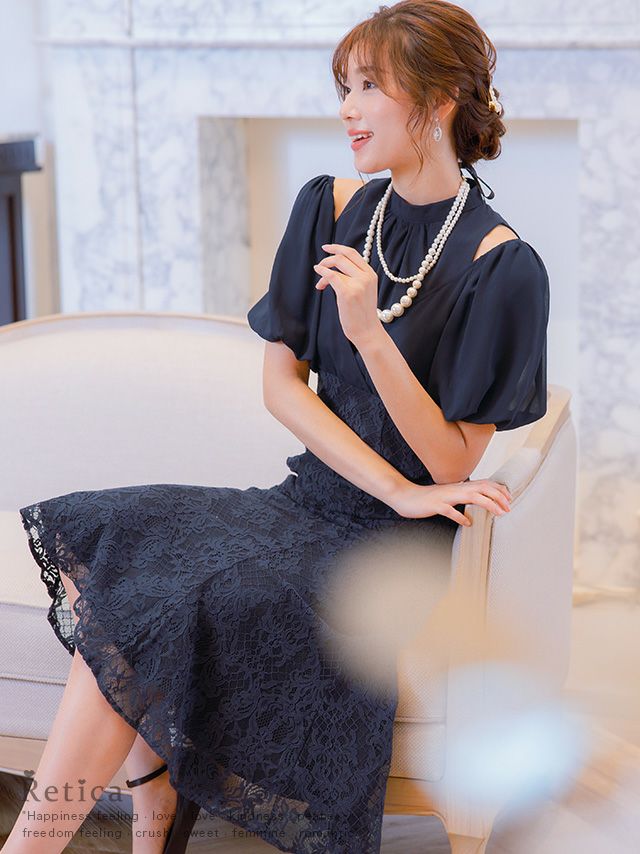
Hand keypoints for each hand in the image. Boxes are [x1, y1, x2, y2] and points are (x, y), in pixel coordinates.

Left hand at [313, 242, 381, 346]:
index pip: (353, 253)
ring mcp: (357, 284)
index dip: (338, 248)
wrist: (367, 331)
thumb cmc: (362, 313)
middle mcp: (366, 276)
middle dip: (328, 258)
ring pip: (335, 267)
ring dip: (324, 272)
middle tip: (320, 265)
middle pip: (343, 256)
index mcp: (371, 274)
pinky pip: (331, 276)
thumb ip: (355, 277)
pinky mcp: (347, 293)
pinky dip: (322, 273)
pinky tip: (318, 277)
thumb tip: (334, 268)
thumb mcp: (364, 290)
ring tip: (320, 284)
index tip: (326, 248)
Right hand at [388, 478, 511, 525]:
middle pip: (482, 488)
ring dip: (488, 504)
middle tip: (509, 507)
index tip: (509, 498)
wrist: (405, 496)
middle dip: (498, 496)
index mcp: (459, 487)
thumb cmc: (426, 498)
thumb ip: (462, 496)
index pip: (483, 483)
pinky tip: (468, 523)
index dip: (498, 489)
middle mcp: (455, 489)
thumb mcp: (448, 495)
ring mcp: (445, 496)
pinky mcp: (435, 505)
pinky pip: (450, 510)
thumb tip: (476, 500)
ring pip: (471, 496)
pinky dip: (460, 516)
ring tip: (499, 513)